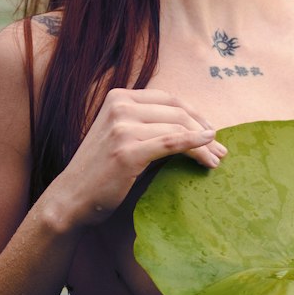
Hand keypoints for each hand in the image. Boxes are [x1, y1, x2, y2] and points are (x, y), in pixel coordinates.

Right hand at [52, 88, 225, 226]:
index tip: (211, 132)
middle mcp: (120, 106)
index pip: (169, 100)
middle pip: (177, 113)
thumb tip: (195, 125)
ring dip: (203, 145)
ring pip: (178, 129)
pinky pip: (171, 143)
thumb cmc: (102, 170)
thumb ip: (148, 123)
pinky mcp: (127, 151)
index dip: (195, 115)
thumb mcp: (121, 135)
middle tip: (221, 150)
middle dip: (204, 130)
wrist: (72, 198)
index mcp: (119, 97)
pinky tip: (208, 153)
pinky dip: (194, 146)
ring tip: (216, 160)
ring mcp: (122, 127)